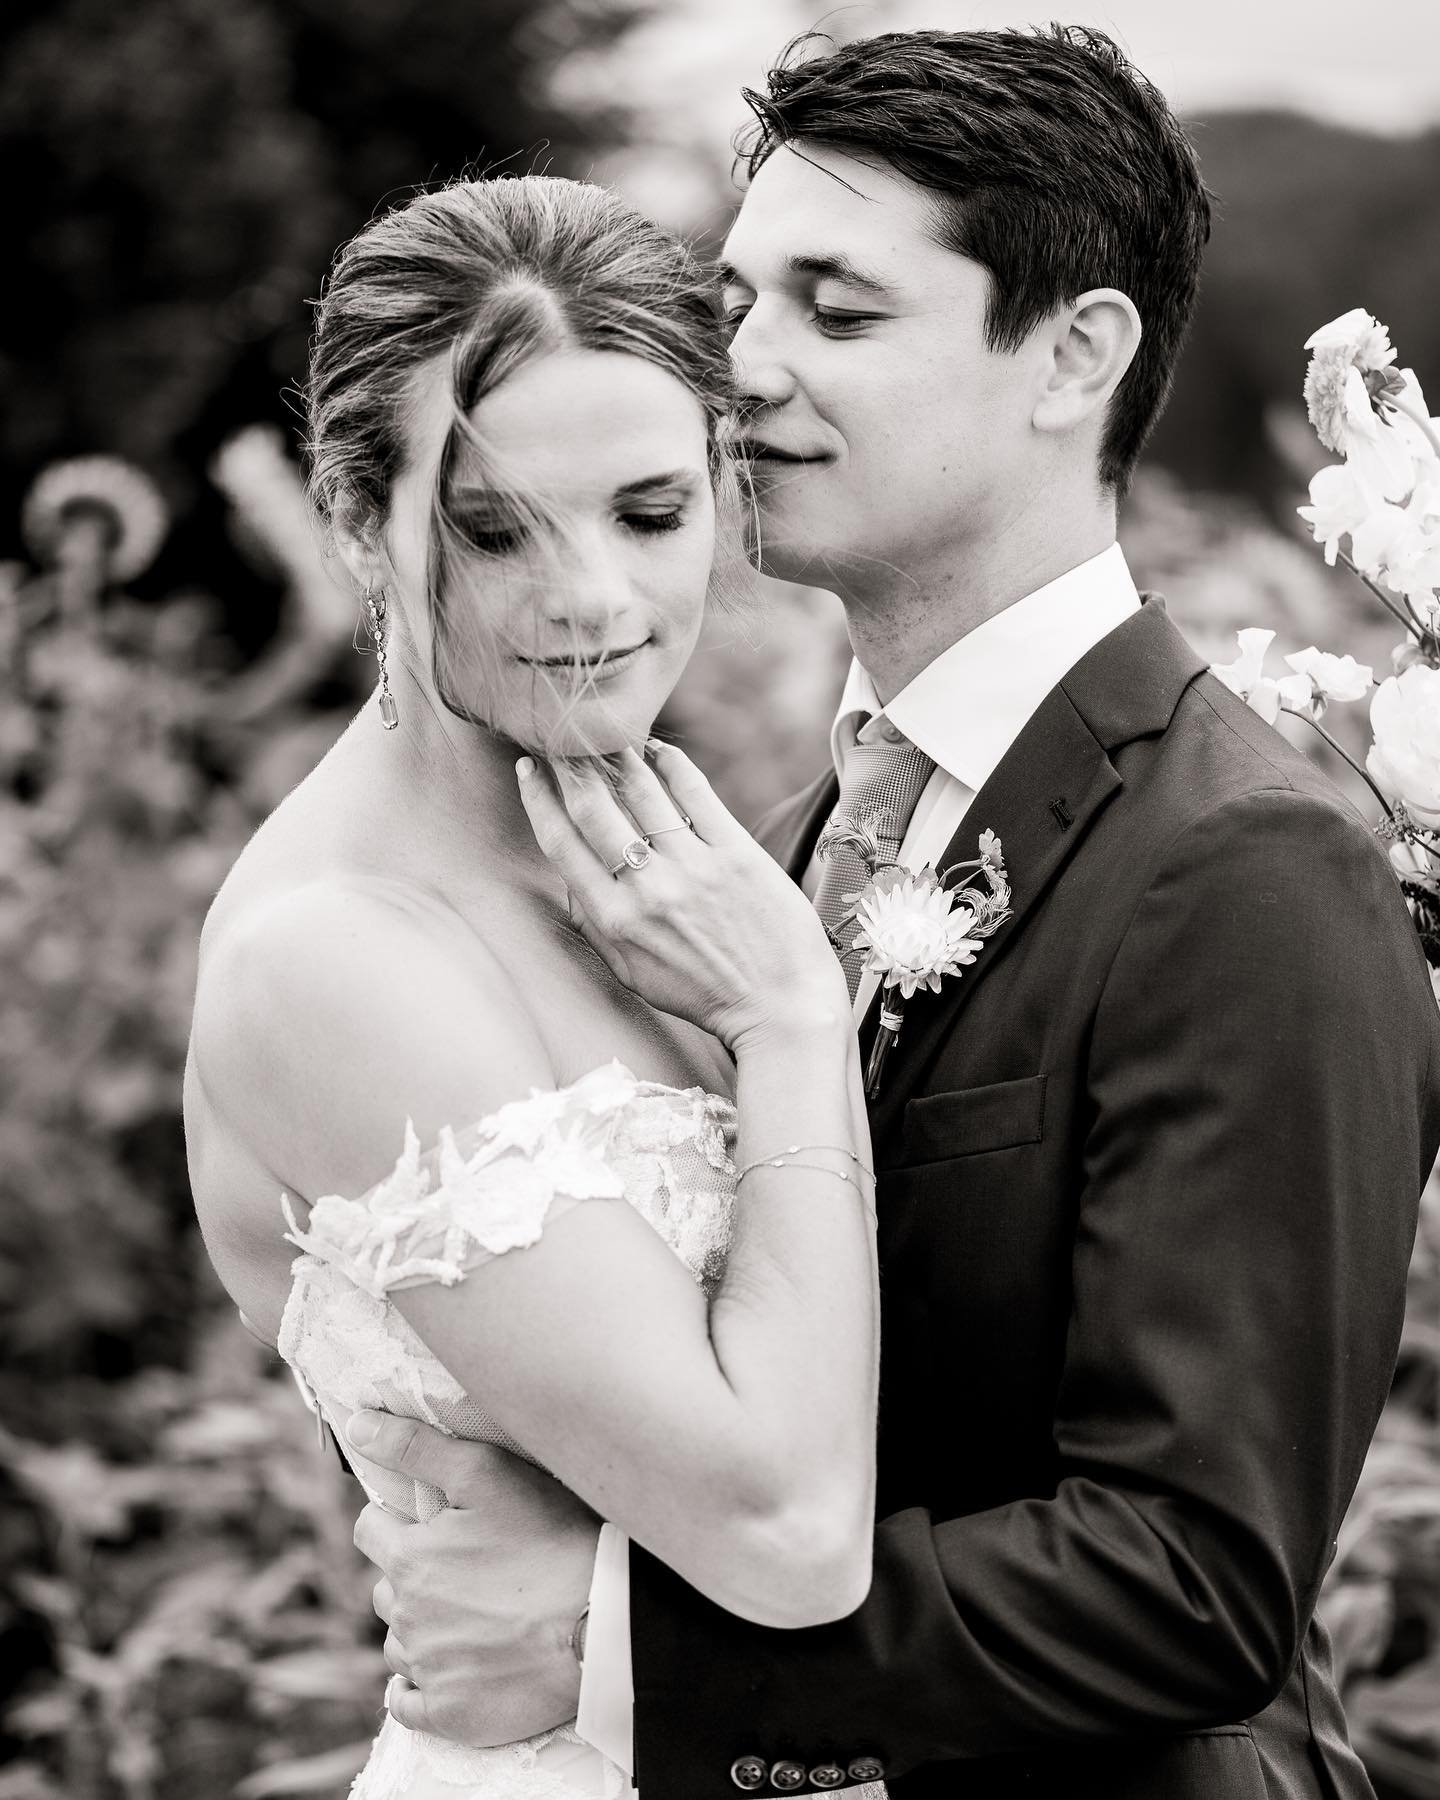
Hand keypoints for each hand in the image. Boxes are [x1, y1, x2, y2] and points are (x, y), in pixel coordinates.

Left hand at [347, 1411, 600, 1746]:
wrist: (601, 1623)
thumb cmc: (551, 1539)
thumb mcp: (486, 1473)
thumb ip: (417, 1448)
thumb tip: (358, 1425)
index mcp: (410, 1559)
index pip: (370, 1530)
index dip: (396, 1519)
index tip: (430, 1520)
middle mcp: (408, 1618)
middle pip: (385, 1589)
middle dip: (410, 1573)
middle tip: (460, 1566)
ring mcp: (429, 1670)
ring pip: (398, 1644)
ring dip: (418, 1627)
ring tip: (466, 1614)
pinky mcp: (453, 1714)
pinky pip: (408, 1703)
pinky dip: (417, 1686)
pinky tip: (442, 1668)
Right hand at [518, 741, 848, 1051]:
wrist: (781, 1008)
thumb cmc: (705, 994)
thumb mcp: (632, 973)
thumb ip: (595, 925)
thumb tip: (569, 876)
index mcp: (615, 920)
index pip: (561, 843)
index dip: (537, 798)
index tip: (528, 769)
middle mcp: (648, 888)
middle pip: (593, 807)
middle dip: (569, 764)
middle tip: (562, 738)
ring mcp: (694, 867)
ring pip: (641, 790)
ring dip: (617, 754)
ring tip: (606, 735)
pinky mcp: (736, 852)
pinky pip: (696, 791)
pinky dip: (670, 762)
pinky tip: (656, 748)